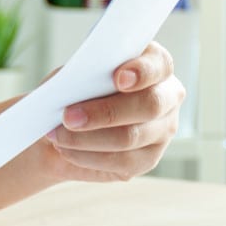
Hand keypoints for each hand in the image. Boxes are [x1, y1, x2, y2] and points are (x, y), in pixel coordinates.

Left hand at [41, 42, 184, 182]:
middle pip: (150, 105)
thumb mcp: (73, 75)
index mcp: (154, 65)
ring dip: (88, 138)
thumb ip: (82, 75)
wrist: (63, 126)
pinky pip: (121, 161)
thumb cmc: (73, 91)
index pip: (160, 64)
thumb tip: (77, 87)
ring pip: (131, 137)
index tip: (118, 78)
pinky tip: (67, 150)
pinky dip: (88, 156)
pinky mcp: (149, 158)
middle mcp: (167, 96)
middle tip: (69, 117)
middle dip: (106, 112)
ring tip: (58, 136)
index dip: (142, 71)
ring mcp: (163, 129)